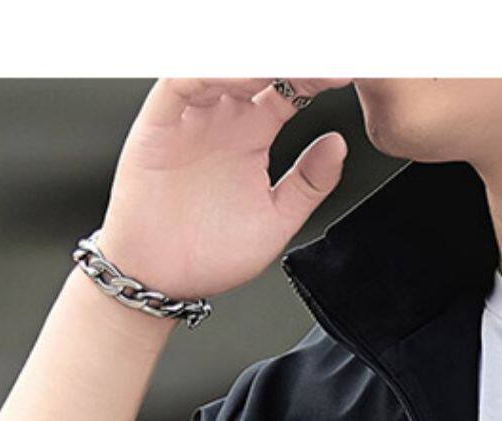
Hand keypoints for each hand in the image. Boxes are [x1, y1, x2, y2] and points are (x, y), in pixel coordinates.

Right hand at [99, 78, 352, 301]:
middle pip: (257, 69)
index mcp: (253, 135)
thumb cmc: (210, 253)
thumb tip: (339, 145)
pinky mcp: (161, 121)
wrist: (162, 278)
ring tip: (282, 65)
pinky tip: (237, 78)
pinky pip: (181, 82)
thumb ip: (309, 184)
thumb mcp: (276, 221)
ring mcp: (193, 117)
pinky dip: (207, 73)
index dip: (313, 78)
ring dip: (252, 62)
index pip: (288, 89)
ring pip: (221, 67)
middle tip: (317, 61)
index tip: (340, 76)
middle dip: (287, 60)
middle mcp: (224, 119)